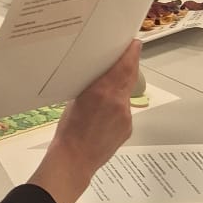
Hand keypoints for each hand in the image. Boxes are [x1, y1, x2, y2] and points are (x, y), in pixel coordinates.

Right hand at [33, 40, 140, 202]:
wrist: (74, 159)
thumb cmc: (68, 130)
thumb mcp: (76, 99)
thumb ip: (93, 87)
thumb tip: (101, 79)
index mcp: (103, 91)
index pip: (124, 66)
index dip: (131, 53)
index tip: (134, 43)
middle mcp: (118, 102)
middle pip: (130, 77)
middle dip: (129, 65)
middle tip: (127, 54)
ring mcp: (125, 116)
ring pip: (127, 94)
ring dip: (122, 87)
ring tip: (109, 87)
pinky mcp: (127, 128)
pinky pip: (125, 111)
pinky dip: (118, 107)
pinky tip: (105, 113)